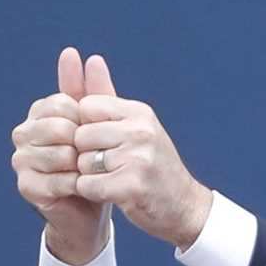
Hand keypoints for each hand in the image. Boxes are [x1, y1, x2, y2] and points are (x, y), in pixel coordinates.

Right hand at [10, 47, 115, 264]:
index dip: (84, 119)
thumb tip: (79, 54)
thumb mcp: (98, 122)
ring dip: (82, 165)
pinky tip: (85, 186)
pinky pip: (57, 179)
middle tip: (93, 156)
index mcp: (39, 113)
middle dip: (82, 142)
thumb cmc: (96, 160)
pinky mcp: (26, 186)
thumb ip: (90, 90)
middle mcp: (23, 133)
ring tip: (89, 172)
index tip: (96, 133)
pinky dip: (77, 184)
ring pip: (59, 153)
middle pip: (57, 126)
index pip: (61, 102)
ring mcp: (21, 160)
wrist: (94, 204)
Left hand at [72, 60, 212, 249]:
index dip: (84, 127)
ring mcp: (138, 158)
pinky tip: (110, 194)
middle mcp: (140, 131)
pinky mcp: (131, 186)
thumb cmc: (154, 166)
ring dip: (89, 175)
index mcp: (139, 112)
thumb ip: (109, 101)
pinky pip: (87, 185)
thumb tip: (90, 58)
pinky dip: (92, 192)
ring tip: (112, 179)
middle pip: (80, 136)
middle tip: (106, 165)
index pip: (86, 106)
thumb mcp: (137, 127)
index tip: (98, 143)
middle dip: (85, 153)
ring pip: (82, 162)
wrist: (185, 206)